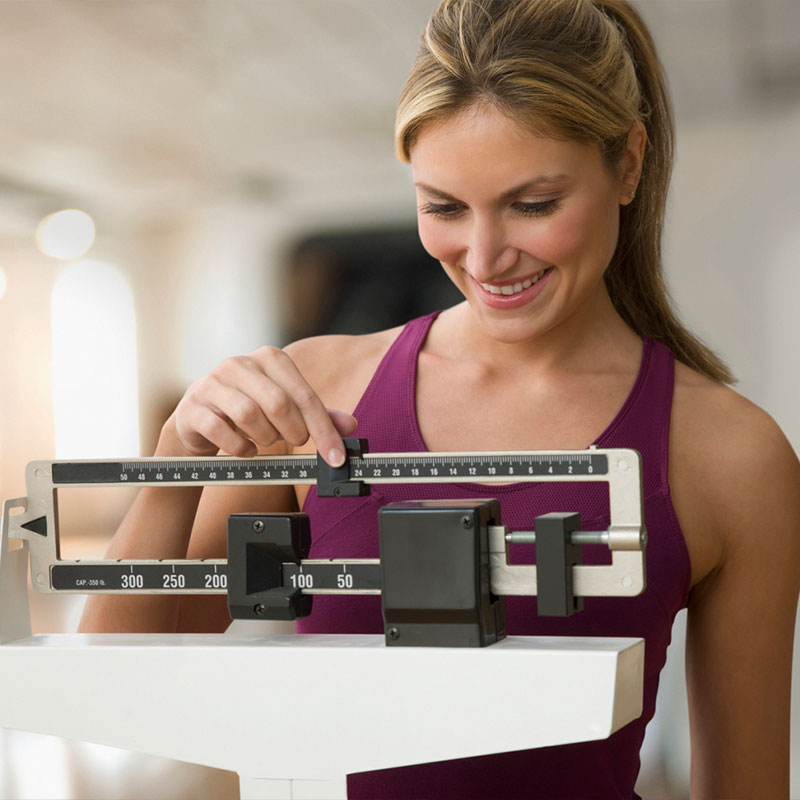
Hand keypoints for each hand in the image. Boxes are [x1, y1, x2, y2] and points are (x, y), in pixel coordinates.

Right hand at [168, 346, 356, 465]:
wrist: (199, 419)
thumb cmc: (249, 410)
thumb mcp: (286, 409)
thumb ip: (317, 416)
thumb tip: (349, 426)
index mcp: (270, 358)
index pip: (304, 395)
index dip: (324, 429)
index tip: (335, 456)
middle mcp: (240, 364)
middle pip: (278, 403)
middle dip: (293, 432)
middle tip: (295, 442)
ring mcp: (212, 383)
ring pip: (249, 414)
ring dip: (265, 437)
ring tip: (266, 440)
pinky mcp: (193, 406)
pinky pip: (221, 430)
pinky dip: (239, 447)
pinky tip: (246, 449)